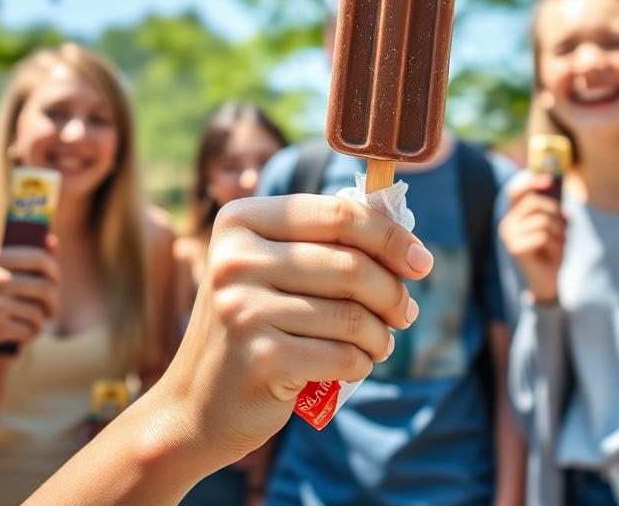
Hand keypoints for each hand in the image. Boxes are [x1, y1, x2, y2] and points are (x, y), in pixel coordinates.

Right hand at [0, 244, 59, 359]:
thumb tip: (34, 251)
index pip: (40, 259)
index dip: (54, 271)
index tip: (54, 280)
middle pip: (45, 287)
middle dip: (53, 300)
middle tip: (51, 308)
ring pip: (38, 311)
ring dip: (42, 320)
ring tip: (38, 324)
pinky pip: (26, 330)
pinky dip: (30, 334)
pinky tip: (25, 335)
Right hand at [152, 194, 432, 471]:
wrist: (196, 405)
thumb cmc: (254, 325)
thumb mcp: (274, 268)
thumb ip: (326, 244)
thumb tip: (408, 242)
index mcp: (242, 219)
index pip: (338, 213)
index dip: (391, 236)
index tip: (422, 261)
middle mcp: (236, 257)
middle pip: (351, 264)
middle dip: (392, 292)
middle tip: (405, 312)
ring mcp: (243, 307)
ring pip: (352, 314)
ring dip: (381, 334)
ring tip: (381, 343)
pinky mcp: (258, 356)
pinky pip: (342, 355)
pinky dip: (361, 363)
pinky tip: (355, 365)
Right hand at [498, 172, 566, 302]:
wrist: (550, 281)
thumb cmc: (552, 251)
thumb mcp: (555, 227)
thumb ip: (553, 210)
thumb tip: (558, 193)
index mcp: (515, 216)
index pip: (516, 192)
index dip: (530, 182)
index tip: (549, 179)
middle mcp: (507, 223)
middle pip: (533, 202)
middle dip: (555, 212)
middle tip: (566, 226)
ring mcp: (509, 236)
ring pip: (541, 220)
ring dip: (558, 233)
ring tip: (561, 245)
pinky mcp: (515, 248)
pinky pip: (541, 236)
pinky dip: (554, 245)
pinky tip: (554, 255)